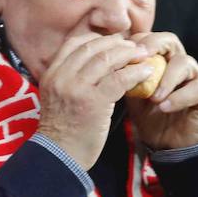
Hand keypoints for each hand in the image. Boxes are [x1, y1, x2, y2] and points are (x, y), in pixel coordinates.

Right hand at [36, 34, 159, 170]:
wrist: (60, 157)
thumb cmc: (64, 132)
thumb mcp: (58, 98)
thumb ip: (71, 79)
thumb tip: (98, 65)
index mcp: (51, 74)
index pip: (74, 43)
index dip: (97, 39)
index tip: (114, 42)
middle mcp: (61, 77)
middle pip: (92, 47)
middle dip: (116, 44)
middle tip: (134, 46)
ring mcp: (76, 88)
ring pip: (107, 59)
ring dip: (129, 54)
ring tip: (143, 55)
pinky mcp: (93, 101)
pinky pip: (119, 79)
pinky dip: (135, 72)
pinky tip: (146, 72)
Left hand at [125, 32, 197, 150]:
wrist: (167, 144)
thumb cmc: (149, 115)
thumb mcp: (133, 95)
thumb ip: (125, 78)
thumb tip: (110, 63)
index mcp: (159, 58)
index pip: (149, 38)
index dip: (137, 42)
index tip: (123, 54)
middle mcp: (178, 61)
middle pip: (169, 40)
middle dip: (154, 46)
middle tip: (141, 60)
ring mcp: (195, 75)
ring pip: (184, 62)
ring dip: (166, 78)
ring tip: (153, 97)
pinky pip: (197, 88)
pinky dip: (179, 97)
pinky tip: (165, 107)